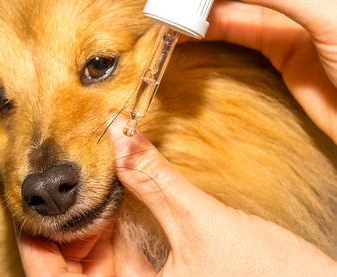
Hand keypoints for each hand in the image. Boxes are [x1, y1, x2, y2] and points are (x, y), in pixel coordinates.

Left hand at [15, 117, 336, 276]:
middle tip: (75, 194)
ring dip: (94, 234)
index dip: (35, 252)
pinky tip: (124, 211)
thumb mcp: (205, 226)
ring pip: (96, 273)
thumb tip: (120, 136)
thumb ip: (156, 180)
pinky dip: (117, 239)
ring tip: (101, 196)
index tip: (31, 215)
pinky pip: (123, 270)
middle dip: (69, 236)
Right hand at [178, 0, 336, 142]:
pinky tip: (191, 33)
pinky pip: (239, 37)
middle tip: (171, 8)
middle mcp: (295, 4)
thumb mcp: (327, 15)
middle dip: (204, 2)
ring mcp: (287, 26)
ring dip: (203, 15)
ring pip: (235, 13)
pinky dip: (213, 34)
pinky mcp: (280, 54)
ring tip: (173, 20)